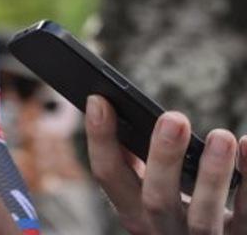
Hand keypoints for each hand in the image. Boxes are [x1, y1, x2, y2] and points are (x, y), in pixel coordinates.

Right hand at [85, 95, 246, 233]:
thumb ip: (137, 162)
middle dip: (164, 159)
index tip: (100, 101)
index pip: (109, 176)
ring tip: (222, 137)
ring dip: (212, 176)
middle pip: (156, 200)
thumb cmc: (184, 214)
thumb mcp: (152, 194)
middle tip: (175, 118)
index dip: (101, 140)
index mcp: (136, 212)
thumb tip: (113, 106)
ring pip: (203, 217)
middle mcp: (164, 231)